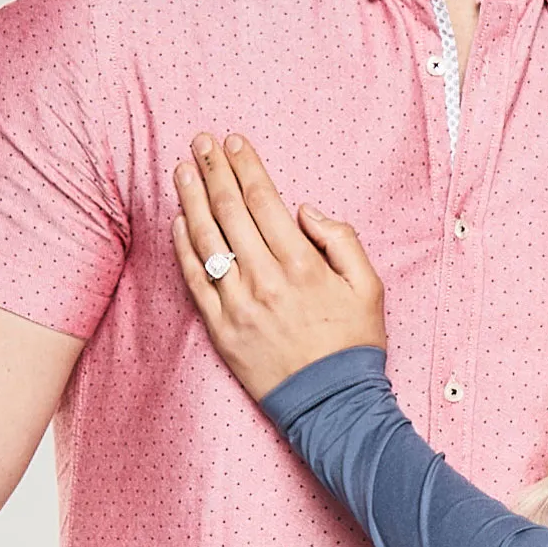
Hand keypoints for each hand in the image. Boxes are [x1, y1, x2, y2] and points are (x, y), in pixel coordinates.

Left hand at [172, 132, 386, 400]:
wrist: (332, 405)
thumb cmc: (353, 342)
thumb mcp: (369, 284)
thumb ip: (342, 239)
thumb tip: (305, 210)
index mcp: (302, 263)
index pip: (264, 200)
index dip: (246, 166)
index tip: (234, 141)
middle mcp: (265, 279)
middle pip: (230, 211)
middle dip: (214, 170)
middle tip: (201, 141)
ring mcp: (238, 305)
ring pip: (207, 240)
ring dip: (191, 199)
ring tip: (181, 170)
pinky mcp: (220, 330)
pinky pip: (195, 281)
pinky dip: (183, 248)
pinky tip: (178, 222)